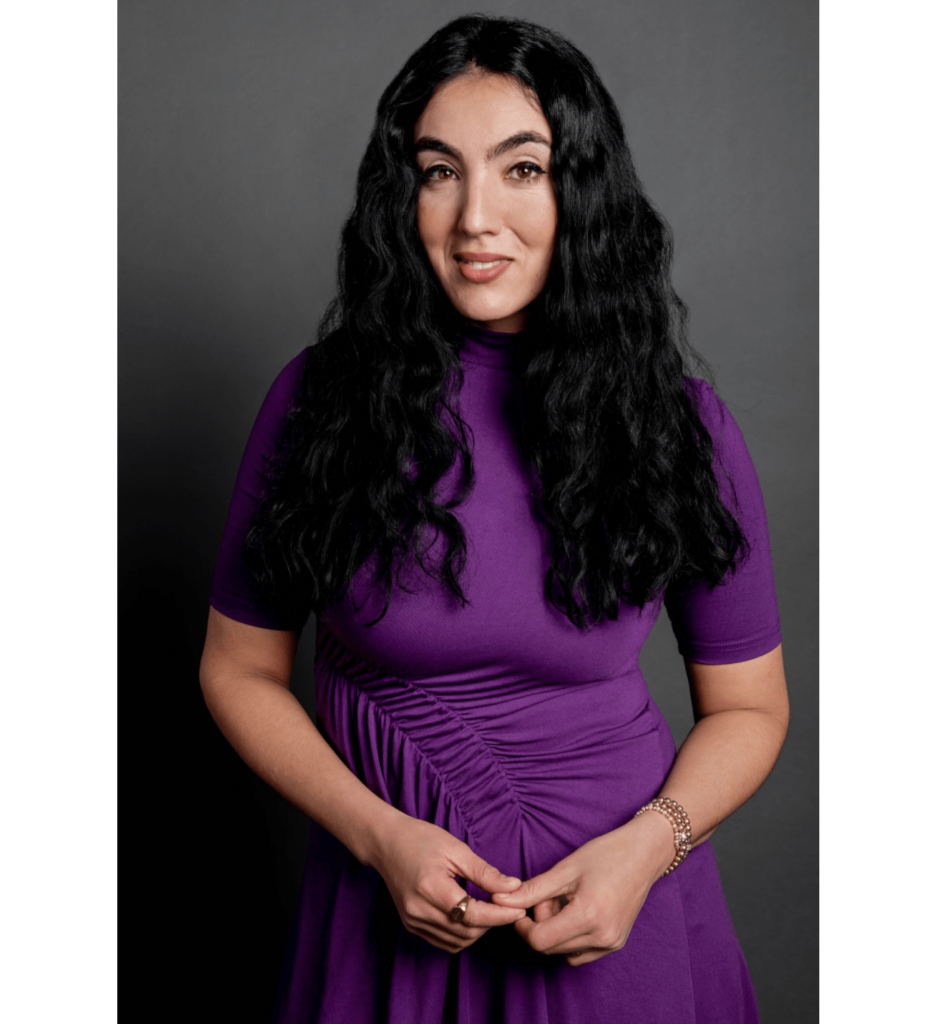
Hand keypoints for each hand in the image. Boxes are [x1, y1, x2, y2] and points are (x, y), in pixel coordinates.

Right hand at [371, 815, 526, 953]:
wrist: (386, 843)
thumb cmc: (421, 839)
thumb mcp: (456, 849)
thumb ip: (485, 872)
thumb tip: (513, 887)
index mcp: (431, 888)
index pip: (473, 914)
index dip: (501, 915)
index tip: (520, 908)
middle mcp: (419, 910)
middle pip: (467, 932)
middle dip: (492, 922)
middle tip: (506, 905)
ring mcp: (413, 921)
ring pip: (457, 941)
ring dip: (479, 930)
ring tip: (490, 909)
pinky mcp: (411, 926)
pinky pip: (444, 941)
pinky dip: (462, 935)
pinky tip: (470, 916)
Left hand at [489, 813, 673, 964]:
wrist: (644, 853)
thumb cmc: (606, 854)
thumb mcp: (566, 868)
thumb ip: (532, 890)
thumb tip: (499, 901)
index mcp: (589, 915)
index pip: (540, 940)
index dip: (523, 926)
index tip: (521, 905)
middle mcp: (602, 936)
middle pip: (550, 946)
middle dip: (540, 923)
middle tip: (549, 894)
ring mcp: (611, 943)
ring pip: (563, 951)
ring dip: (555, 930)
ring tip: (565, 899)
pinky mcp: (616, 944)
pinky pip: (580, 952)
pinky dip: (570, 937)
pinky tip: (577, 911)